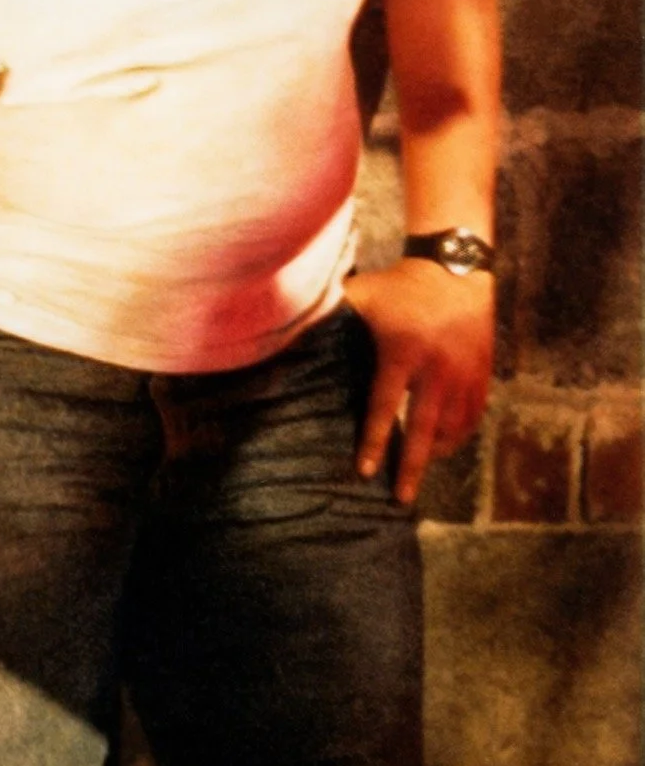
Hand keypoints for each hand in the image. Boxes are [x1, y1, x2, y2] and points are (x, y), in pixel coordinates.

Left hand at [344, 259, 494, 504]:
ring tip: (419, 468)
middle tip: (402, 499)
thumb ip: (331, 315)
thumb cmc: (398, 284)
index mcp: (402, 353)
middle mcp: (436, 369)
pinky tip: (446, 445)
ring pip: (453, 427)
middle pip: (423, 430)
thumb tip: (284, 329)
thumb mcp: (362, 295)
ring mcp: (463, 373)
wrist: (453, 267)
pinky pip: (474, 414)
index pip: (385, 407)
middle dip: (411, 466)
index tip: (365, 471)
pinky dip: (460, 434)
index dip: (374, 441)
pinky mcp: (482, 371)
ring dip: (436, 452)